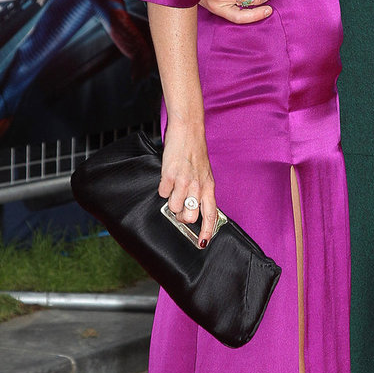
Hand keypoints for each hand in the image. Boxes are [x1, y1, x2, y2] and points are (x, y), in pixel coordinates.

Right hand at [158, 119, 216, 241]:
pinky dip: (162, 188)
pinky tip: (167, 178)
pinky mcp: (169, 175)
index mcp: (209, 186)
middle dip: (182, 216)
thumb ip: (201, 191)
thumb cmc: (195, 153)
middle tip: (179, 207)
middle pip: (189, 216)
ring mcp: (183, 181)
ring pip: (173, 207)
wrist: (187, 131)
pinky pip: (162, 193)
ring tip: (173, 188)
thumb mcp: (204, 174)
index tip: (202, 242)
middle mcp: (198, 186)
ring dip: (170, 201)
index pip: (211, 214)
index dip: (207, 230)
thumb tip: (194, 209)